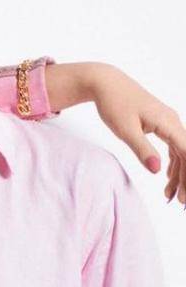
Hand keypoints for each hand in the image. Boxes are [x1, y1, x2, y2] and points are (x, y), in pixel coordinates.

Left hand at [84, 63, 185, 202]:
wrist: (107, 84)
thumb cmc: (114, 105)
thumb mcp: (125, 131)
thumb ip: (142, 150)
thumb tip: (157, 170)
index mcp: (168, 123)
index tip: (184, 196)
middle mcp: (173, 122)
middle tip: (179, 203)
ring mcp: (168, 122)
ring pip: (181, 152)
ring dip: (178, 174)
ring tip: (170, 196)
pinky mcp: (161, 124)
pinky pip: (173, 146)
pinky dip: (172, 163)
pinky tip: (167, 178)